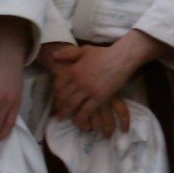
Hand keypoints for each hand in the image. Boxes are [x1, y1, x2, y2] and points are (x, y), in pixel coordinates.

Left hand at [46, 31, 167, 135]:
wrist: (121, 58)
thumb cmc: (103, 53)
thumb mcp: (84, 50)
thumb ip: (67, 54)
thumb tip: (52, 56)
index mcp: (73, 70)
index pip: (58, 85)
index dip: (55, 93)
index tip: (55, 98)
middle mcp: (78, 81)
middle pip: (63, 97)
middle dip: (59, 106)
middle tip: (57, 113)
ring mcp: (88, 90)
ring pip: (72, 105)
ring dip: (66, 113)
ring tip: (63, 119)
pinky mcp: (99, 97)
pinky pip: (86, 110)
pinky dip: (81, 117)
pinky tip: (79, 122)